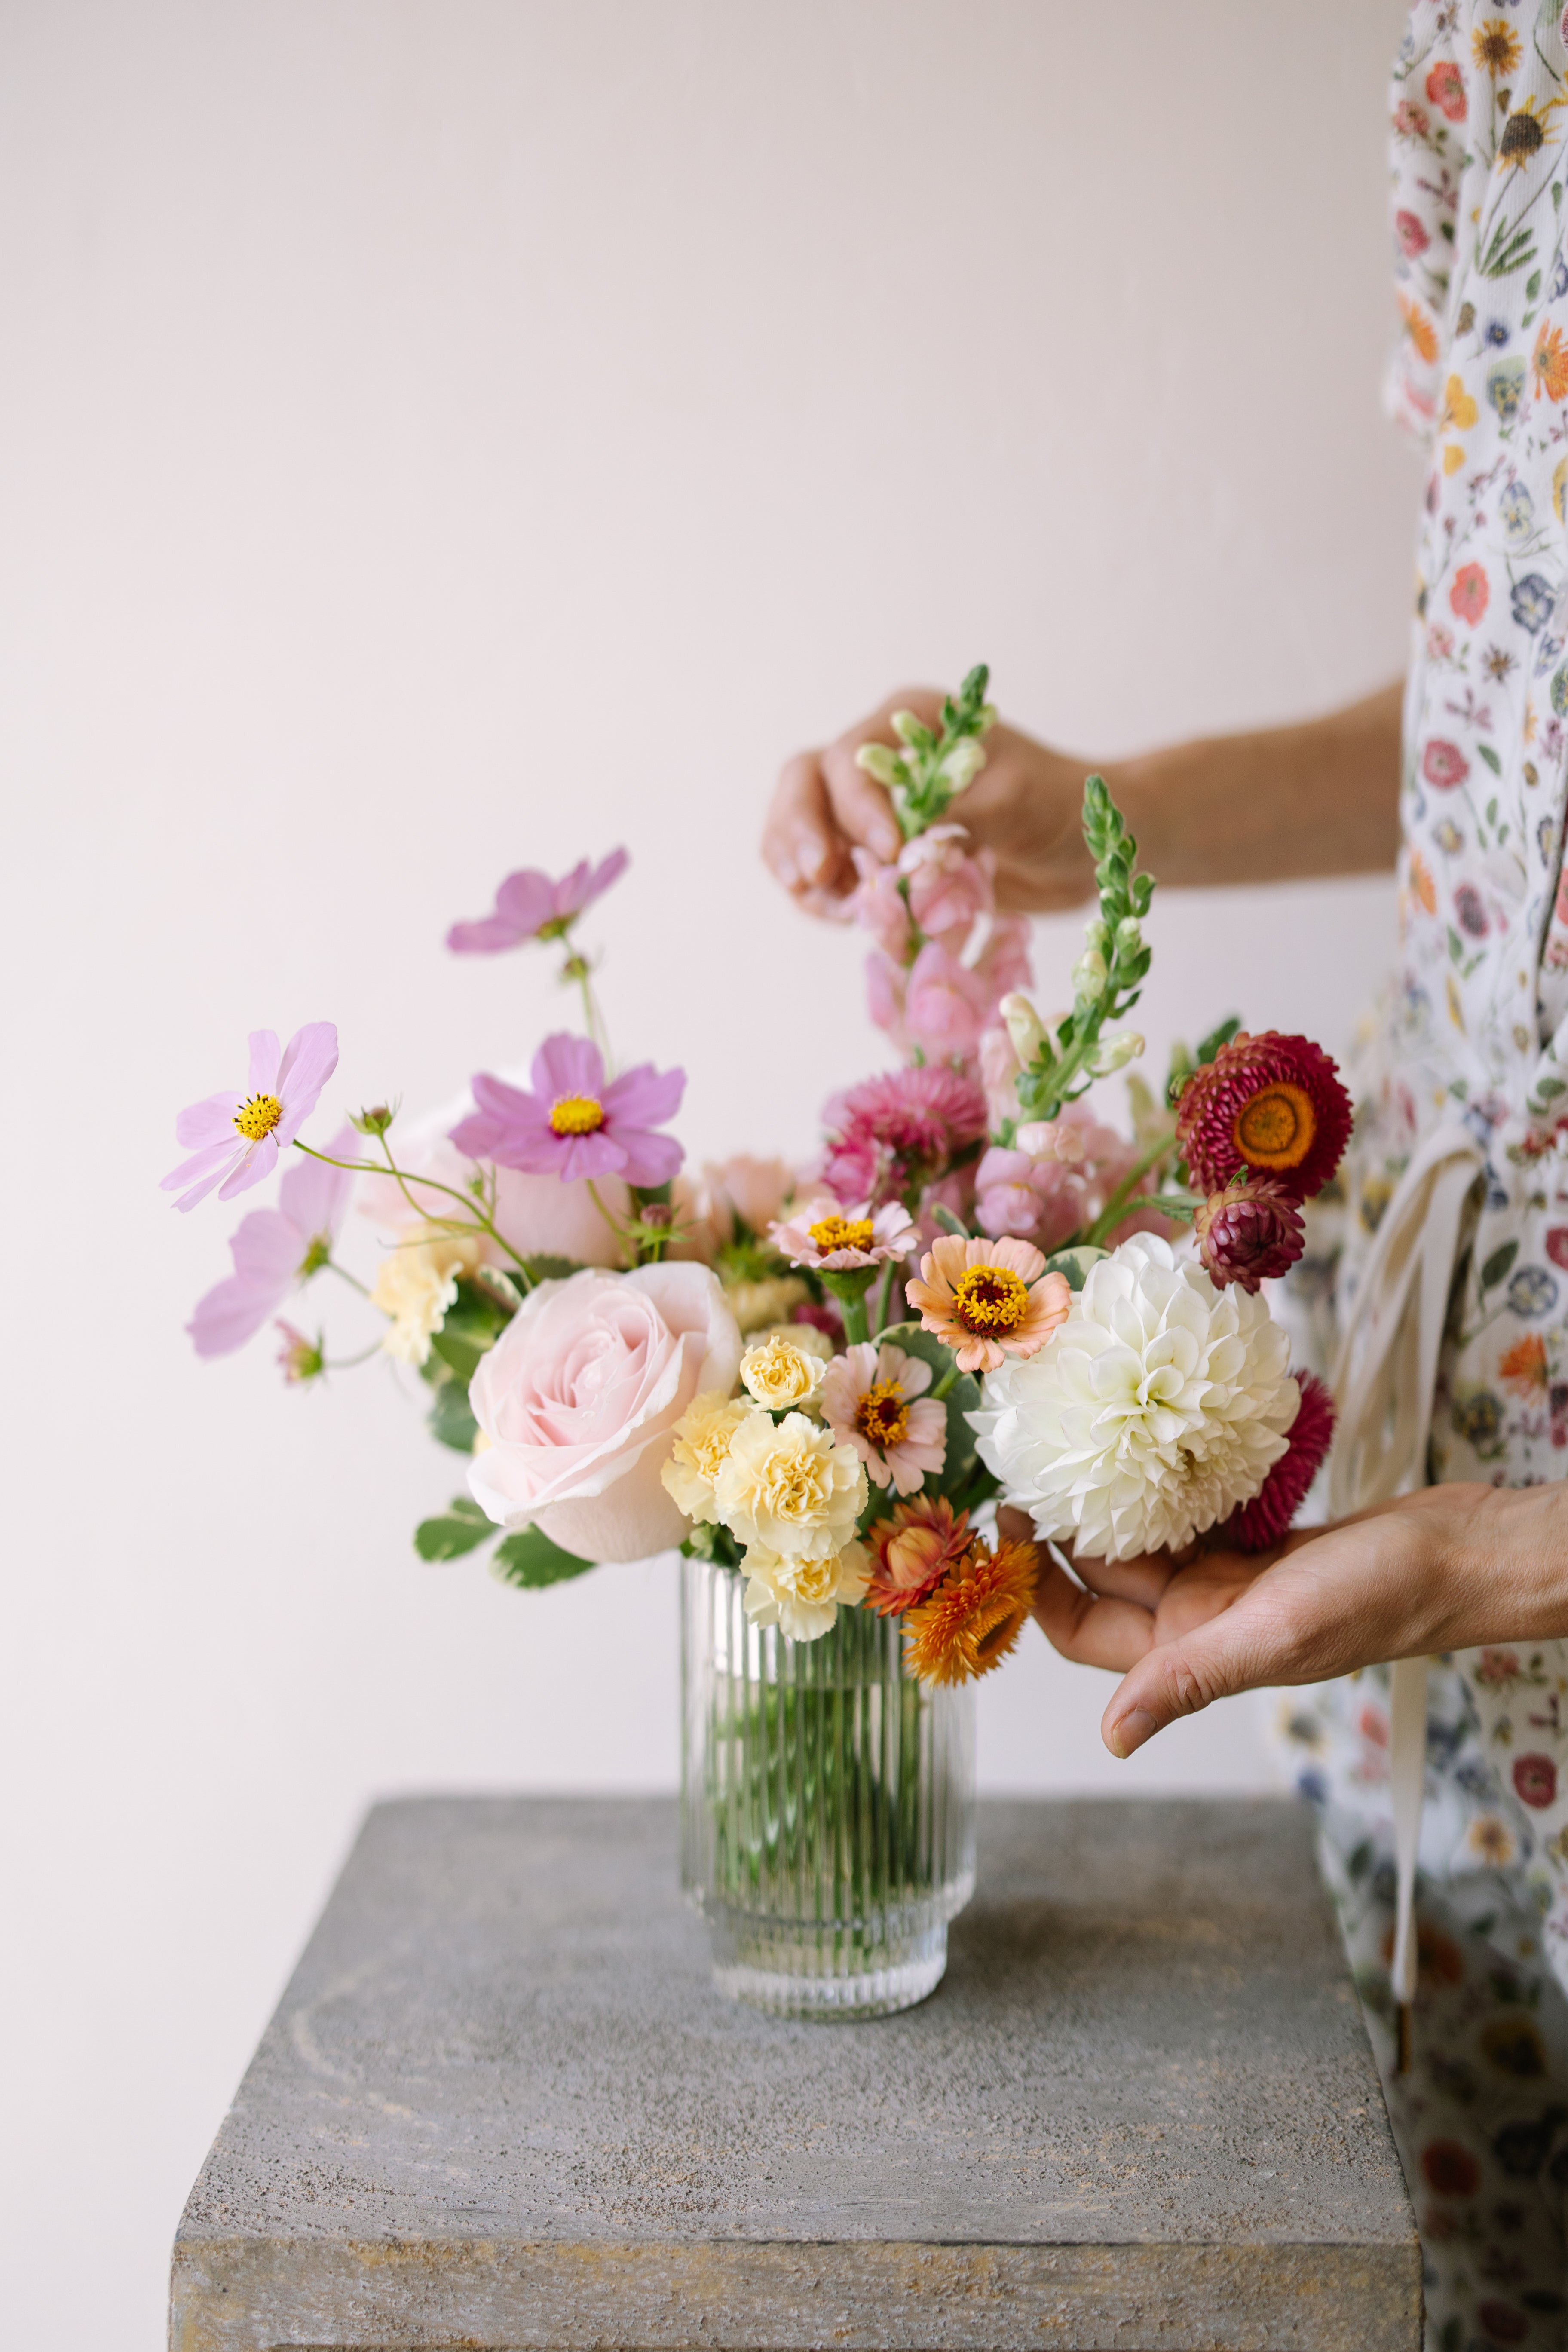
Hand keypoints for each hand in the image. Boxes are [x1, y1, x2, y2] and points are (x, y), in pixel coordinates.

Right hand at [761, 688, 1098, 918]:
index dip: (857, 808)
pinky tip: (842, 917)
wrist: (1078, 845)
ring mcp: (869, 807)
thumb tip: (909, 851)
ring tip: (831, 907)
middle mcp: (880, 757)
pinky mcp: (872, 854)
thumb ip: (962, 816)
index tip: (888, 853)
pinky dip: (821, 896)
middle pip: (805, 781)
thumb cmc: (1058, 805)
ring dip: (799, 866)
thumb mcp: (1019, 799)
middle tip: (820, 877)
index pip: (852, 759)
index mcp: (913, 723)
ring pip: (799, 825)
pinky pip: (822, 870)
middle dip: (800, 830)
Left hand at [1020, 1482, 1567, 1759]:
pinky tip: (1148, 1436)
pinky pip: (1191, 1511)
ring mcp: (1231, 1581)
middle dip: (1061, 1524)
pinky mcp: (1260, 1545)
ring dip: (1109, 1495)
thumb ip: (1191, 1679)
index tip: (1006, 1520)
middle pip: (1102, 1574)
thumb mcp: (1275, 1633)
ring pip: (1143, 1536)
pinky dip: (1167, 1480)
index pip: (1081, 1627)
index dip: (1036, 1584)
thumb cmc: (1376, 1597)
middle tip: (1027, 1458)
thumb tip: (1112, 1738)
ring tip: (1071, 1436)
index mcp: (1193, 1650)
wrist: (1457, 1555)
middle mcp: (1201, 1619)